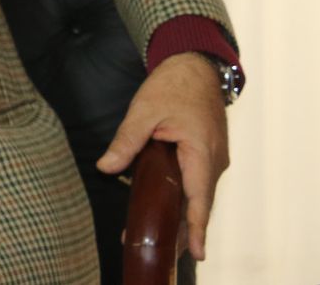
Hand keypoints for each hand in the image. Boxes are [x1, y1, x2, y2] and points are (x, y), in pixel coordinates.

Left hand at [98, 53, 228, 260]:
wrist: (195, 67)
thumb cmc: (172, 86)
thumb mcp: (144, 111)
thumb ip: (127, 140)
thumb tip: (106, 168)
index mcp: (201, 151)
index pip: (199, 197)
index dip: (197, 227)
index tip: (198, 254)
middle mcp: (213, 161)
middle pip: (199, 204)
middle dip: (181, 230)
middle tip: (153, 249)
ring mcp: (212, 160)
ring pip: (198, 195)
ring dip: (181, 217)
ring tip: (156, 237)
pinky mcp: (206, 156)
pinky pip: (196, 184)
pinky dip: (184, 200)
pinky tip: (166, 211)